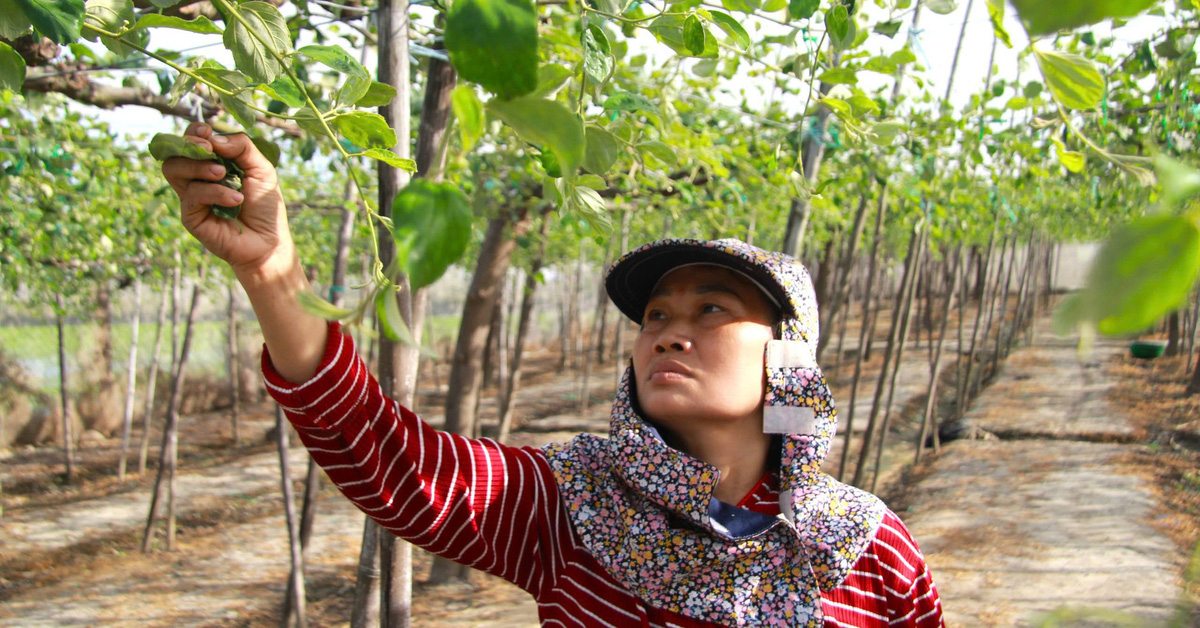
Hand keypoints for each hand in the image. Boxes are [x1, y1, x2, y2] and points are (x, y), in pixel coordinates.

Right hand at [161, 122, 294, 283]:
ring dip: (198, 167)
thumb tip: (213, 138)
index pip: (190, 141)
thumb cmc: (264, 205)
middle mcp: (196, 179)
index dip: (193, 133)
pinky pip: (193, 195)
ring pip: (174, 170)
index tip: (206, 132)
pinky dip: (215, 193)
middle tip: (209, 149)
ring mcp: (191, 198)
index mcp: (211, 164)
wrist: (268, 241)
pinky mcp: (190, 216)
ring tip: (222, 173)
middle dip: (189, 146)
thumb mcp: (261, 169)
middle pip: (174, 154)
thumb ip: (241, 147)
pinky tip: (236, 199)